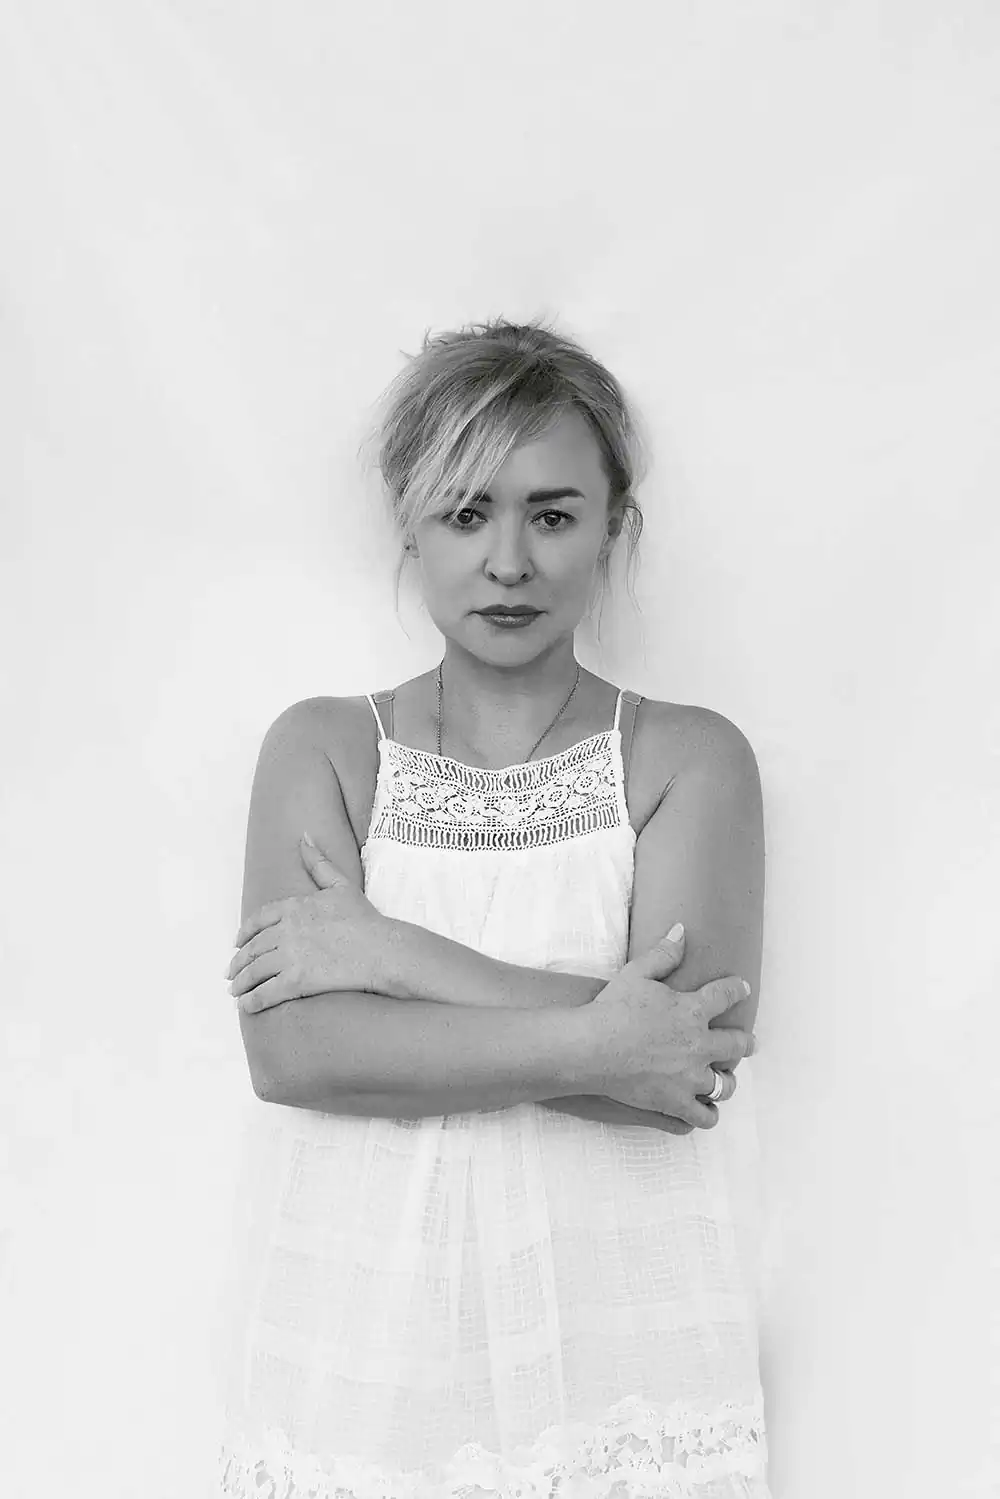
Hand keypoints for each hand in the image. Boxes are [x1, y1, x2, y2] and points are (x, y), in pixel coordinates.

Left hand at [227, 833, 391, 1012]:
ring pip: (255, 971)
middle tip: (231, 973)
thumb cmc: (365, 919)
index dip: (245, 933)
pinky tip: (247, 1006)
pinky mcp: (297, 981)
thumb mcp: (340, 885)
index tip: (238, 942)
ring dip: (241, 983)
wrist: (383, 948)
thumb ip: (318, 863)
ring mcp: (290, 956)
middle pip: (253, 948)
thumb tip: (304, 837)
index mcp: (294, 906)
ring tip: (235, 992)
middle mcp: (287, 930)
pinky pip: (266, 992)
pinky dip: (253, 1001)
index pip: (258, 919)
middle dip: (239, 962)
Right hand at [583, 926, 752, 1128]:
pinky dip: (707, 1114)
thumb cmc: (612, 1008)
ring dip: (727, 1081)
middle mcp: (699, 1045)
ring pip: (725, 1085)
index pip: (726, 996)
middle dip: (745, 1043)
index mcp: (693, 1010)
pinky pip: (704, 1116)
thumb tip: (682, 930)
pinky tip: (704, 1110)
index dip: (736, 990)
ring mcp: (689, 1077)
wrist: (591, 1048)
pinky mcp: (675, 1102)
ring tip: (724, 1080)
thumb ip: (664, 954)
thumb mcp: (637, 973)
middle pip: (737, 1045)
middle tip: (747, 1043)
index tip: (741, 989)